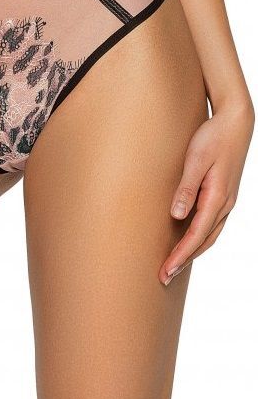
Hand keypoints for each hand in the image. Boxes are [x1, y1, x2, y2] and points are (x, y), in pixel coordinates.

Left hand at [160, 101, 253, 285]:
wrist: (235, 122)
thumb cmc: (213, 138)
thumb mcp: (196, 160)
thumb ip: (186, 188)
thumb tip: (176, 217)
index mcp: (218, 197)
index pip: (196, 235)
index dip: (180, 255)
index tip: (165, 270)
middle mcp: (225, 204)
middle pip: (203, 241)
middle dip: (184, 260)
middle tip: (164, 277)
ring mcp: (226, 201)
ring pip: (208, 235)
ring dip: (191, 252)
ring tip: (173, 265)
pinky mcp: (223, 195)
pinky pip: (210, 224)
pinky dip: (199, 238)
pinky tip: (187, 242)